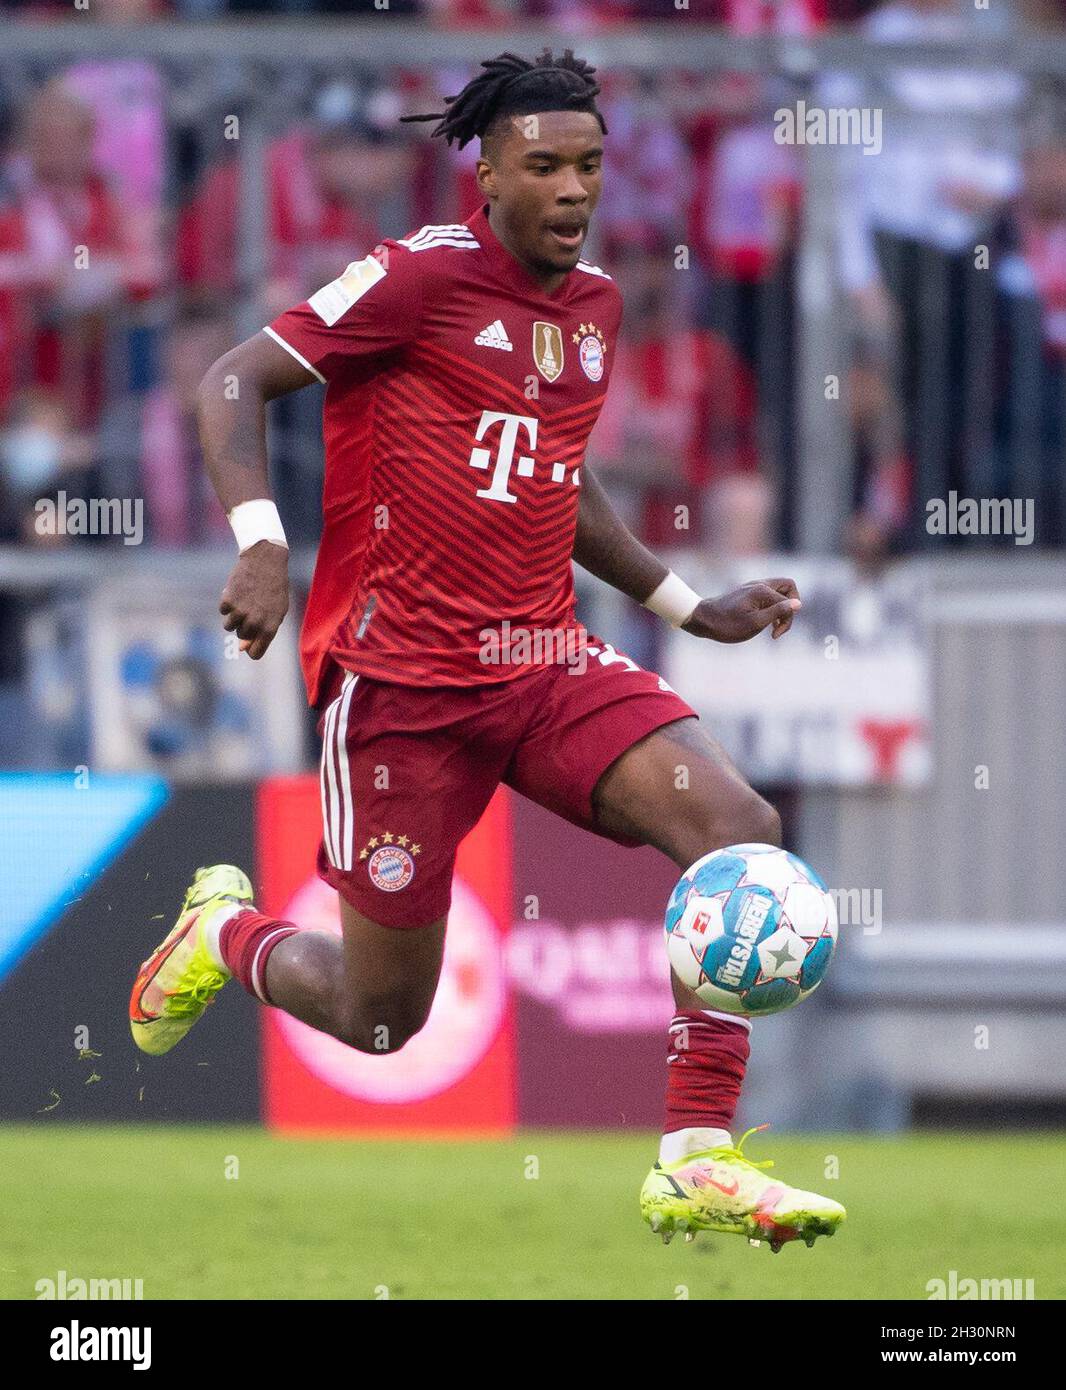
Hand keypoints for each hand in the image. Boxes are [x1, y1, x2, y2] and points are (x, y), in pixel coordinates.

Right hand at [219, 541, 289, 659]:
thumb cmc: (274, 588)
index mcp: (270, 627)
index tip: (251, 643)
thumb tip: (240, 648)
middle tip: (254, 609)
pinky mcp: (228, 600)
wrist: (265, 561)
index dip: (252, 649)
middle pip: (241, 638)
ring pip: (229, 626)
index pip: (256, 653)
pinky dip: (228, 603)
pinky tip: (238, 591)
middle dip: (245, 626)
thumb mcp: (276, 611)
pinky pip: (223, 611)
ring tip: (245, 600)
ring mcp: (240, 612)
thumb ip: (261, 631)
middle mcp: (255, 622)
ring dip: (234, 616)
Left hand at [682, 578, 800, 642]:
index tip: (774, 634)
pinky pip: (768, 594)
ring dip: (780, 606)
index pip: (789, 602)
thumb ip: (778, 612)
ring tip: (772, 624)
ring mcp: (753, 586)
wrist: (703, 619)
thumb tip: (798, 604)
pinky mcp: (748, 592)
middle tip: (779, 622)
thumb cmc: (727, 624)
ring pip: (779, 589)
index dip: (786, 621)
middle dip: (789, 605)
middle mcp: (759, 584)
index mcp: (762, 591)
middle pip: (788, 586)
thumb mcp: (755, 623)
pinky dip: (771, 606)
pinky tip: (763, 620)